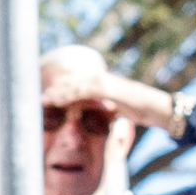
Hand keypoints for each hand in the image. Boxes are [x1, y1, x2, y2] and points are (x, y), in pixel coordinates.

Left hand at [35, 42, 187, 145]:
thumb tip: (101, 115)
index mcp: (103, 85)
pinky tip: (56, 100)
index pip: (77, 86)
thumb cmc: (144, 110)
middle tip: (35, 97)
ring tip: (41, 99)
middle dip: (53, 89)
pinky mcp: (108, 88)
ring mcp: (104, 82)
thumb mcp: (120, 111)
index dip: (60, 91)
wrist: (160, 108)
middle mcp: (101, 80)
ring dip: (56, 92)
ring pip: (73, 85)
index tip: (45, 98)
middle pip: (71, 82)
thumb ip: (107, 111)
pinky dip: (68, 94)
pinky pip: (83, 90)